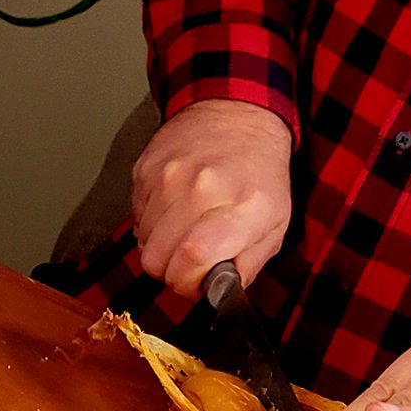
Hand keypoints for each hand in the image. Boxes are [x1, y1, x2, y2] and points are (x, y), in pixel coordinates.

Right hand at [131, 99, 292, 297]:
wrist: (237, 116)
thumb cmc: (259, 176)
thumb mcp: (274, 226)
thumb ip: (248, 266)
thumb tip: (220, 293)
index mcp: (243, 206)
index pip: (195, 257)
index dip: (187, 283)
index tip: (196, 283)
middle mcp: (204, 188)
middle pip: (159, 257)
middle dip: (171, 272)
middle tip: (189, 263)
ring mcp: (170, 176)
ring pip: (143, 242)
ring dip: (160, 248)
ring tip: (184, 233)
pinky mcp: (147, 169)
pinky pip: (136, 217)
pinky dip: (151, 225)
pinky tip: (173, 212)